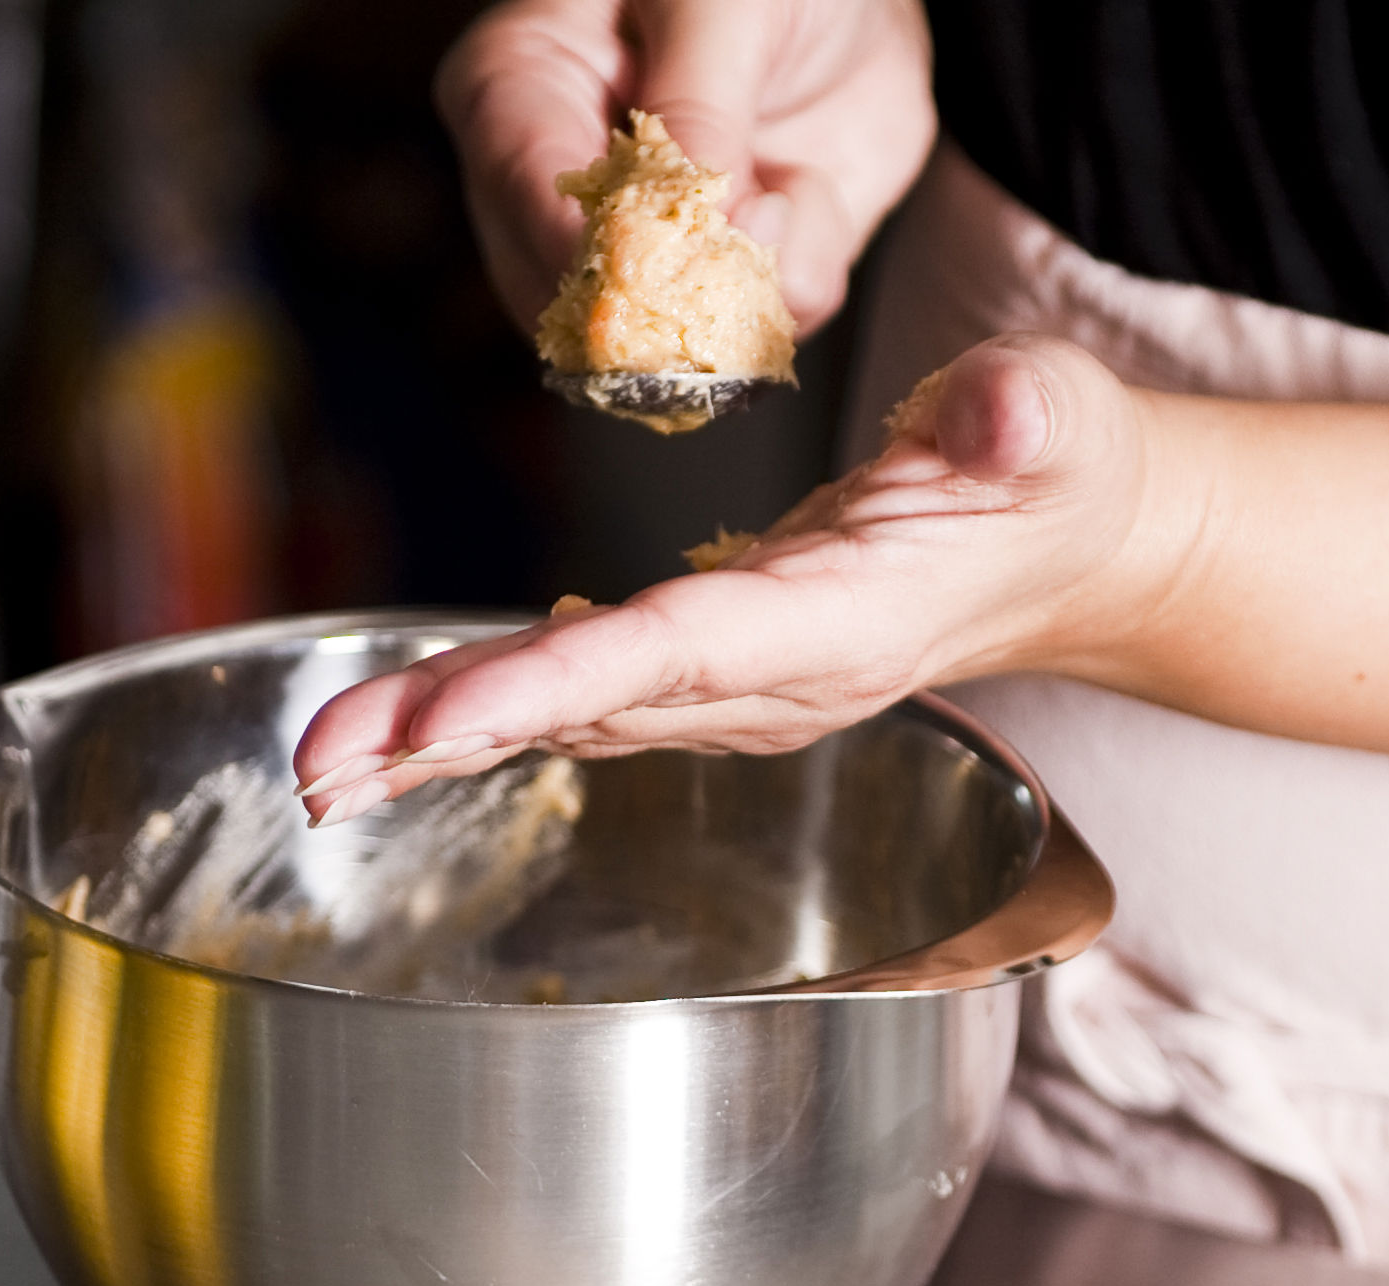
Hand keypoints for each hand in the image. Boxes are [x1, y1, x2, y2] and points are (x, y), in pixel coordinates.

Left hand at [295, 337, 1173, 817]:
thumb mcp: (1058, 415)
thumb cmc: (1057, 468)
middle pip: (597, 711)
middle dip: (455, 737)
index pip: (686, 652)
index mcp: (846, 626)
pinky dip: (486, 717)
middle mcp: (779, 685)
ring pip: (575, 721)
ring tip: (318, 768)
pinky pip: (585, 703)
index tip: (449, 718)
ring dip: (443, 744)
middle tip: (320, 771)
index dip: (563, 685)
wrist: (1070, 544)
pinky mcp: (715, 676)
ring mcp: (743, 695)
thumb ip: (1023, 414)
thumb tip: (993, 410)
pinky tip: (401, 731)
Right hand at [439, 0, 933, 333]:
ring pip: (662, 336)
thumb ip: (698, 102)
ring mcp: (636, 246)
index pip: (523, 185)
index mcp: (516, 88)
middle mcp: (558, 186)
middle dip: (673, 285)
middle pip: (571, 295)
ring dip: (751, 282)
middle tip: (758, 213)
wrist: (851, 1)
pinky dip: (802, 275)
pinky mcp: (718, 282)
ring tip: (791, 184)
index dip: (585, 242)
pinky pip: (753, 330)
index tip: (653, 264)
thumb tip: (687, 213)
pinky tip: (807, 194)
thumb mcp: (719, 3)